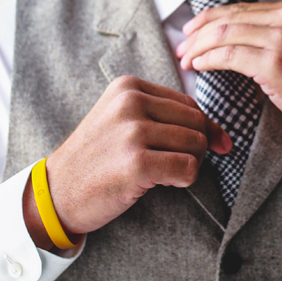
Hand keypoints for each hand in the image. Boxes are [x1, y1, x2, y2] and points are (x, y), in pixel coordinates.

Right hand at [25, 75, 232, 250]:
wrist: (56, 193)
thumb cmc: (98, 159)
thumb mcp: (124, 122)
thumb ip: (167, 118)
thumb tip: (225, 138)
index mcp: (128, 87)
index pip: (190, 104)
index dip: (199, 129)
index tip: (192, 150)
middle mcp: (130, 103)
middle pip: (198, 122)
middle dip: (194, 148)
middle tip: (169, 164)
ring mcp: (132, 131)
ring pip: (196, 145)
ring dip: (187, 165)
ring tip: (158, 173)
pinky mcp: (136, 162)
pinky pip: (188, 168)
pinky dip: (183, 180)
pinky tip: (158, 183)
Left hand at [175, 0, 281, 150]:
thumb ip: (277, 37)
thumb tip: (235, 41)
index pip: (241, 8)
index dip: (210, 19)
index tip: (192, 33)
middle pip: (228, 17)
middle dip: (198, 32)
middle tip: (182, 48)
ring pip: (223, 34)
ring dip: (198, 48)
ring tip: (186, 61)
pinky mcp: (275, 62)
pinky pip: (228, 56)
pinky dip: (207, 60)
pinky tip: (198, 68)